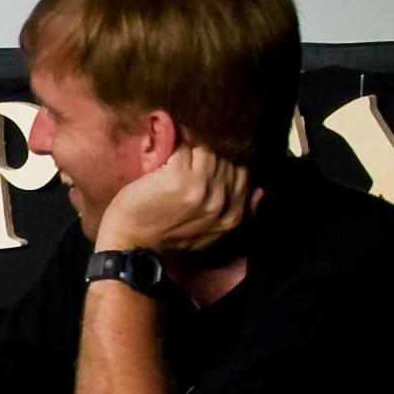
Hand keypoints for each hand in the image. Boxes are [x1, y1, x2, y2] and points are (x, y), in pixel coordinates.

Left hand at [92, 142, 254, 257]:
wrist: (132, 243)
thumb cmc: (166, 236)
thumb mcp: (210, 233)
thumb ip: (237, 214)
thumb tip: (261, 191)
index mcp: (233, 217)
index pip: (242, 174)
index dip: (222, 168)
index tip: (203, 172)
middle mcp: (221, 201)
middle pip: (224, 161)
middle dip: (205, 160)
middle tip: (186, 167)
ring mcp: (201, 188)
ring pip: (206, 151)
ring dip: (190, 153)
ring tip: (175, 166)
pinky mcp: (178, 177)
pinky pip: (184, 149)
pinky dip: (174, 151)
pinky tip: (164, 163)